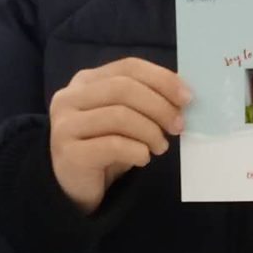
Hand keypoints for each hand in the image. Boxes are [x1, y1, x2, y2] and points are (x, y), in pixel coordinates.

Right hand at [50, 57, 192, 214]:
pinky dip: (138, 151)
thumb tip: (183, 94)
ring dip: (151, 131)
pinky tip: (143, 158)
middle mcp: (70, 97)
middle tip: (178, 126)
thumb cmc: (106, 147)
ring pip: (119, 116)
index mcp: (86, 81)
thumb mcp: (125, 118)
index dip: (162, 79)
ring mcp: (65, 125)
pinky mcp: (70, 153)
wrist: (76, 185)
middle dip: (159, 106)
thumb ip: (145, 100)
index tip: (187, 98)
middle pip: (124, 88)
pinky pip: (114, 145)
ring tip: (160, 146)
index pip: (129, 67)